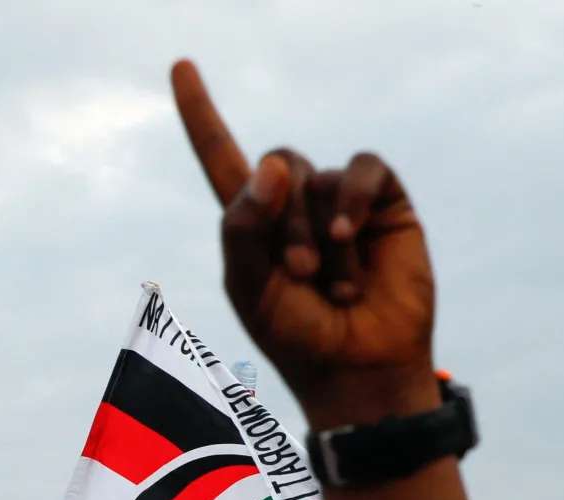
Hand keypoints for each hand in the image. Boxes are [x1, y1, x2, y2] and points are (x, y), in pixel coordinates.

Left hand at [173, 60, 437, 425]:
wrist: (357, 370)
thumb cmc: (297, 337)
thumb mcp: (247, 286)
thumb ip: (242, 225)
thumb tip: (273, 165)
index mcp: (252, 222)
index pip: (221, 155)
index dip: (201, 113)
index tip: (180, 66)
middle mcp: (295, 204)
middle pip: (277, 164)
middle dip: (283, 222)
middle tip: (298, 275)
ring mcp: (341, 201)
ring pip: (319, 177)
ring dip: (321, 234)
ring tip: (334, 285)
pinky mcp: (384, 203)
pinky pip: (362, 170)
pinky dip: (353, 200)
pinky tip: (351, 238)